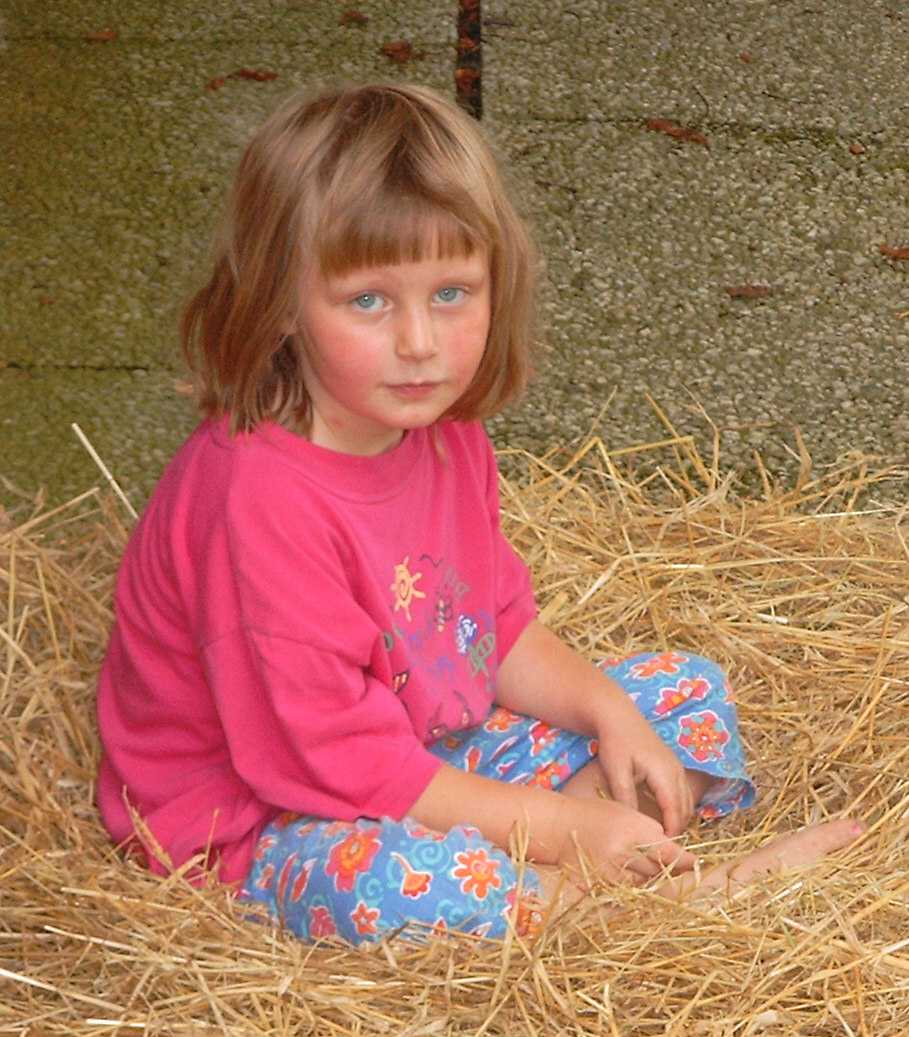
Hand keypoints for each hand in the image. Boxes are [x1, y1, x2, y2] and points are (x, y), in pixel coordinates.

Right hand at [557, 796, 695, 883]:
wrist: (559, 826)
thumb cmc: (595, 814)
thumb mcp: (627, 814)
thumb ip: (652, 833)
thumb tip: (678, 854)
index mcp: (634, 831)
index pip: (670, 854)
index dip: (685, 862)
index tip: (694, 864)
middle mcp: (625, 854)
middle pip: (659, 871)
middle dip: (663, 865)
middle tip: (655, 855)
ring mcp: (612, 873)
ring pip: (645, 883)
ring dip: (646, 874)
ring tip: (631, 858)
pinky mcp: (601, 887)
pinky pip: (626, 891)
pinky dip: (629, 883)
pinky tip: (619, 868)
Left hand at [594, 691, 693, 836]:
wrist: (617, 715)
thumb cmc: (615, 742)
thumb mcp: (617, 771)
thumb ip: (626, 798)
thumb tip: (634, 825)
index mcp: (665, 774)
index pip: (675, 812)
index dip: (671, 832)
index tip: (662, 850)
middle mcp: (676, 771)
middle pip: (685, 809)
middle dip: (678, 830)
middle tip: (664, 850)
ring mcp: (677, 767)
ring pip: (686, 801)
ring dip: (679, 819)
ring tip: (664, 837)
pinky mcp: (672, 766)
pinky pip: (682, 793)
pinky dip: (677, 808)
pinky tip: (663, 818)